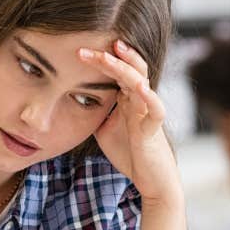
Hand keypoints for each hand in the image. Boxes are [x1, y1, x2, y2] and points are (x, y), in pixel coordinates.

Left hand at [79, 39, 182, 206]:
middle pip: (128, 68)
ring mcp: (148, 112)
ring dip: (126, 67)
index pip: (115, 71)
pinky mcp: (154, 129)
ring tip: (113, 53)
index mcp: (128, 98)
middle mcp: (140, 100)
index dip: (99, 60)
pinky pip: (156, 109)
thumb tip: (72, 101)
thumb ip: (95, 113)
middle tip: (85, 49)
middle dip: (108, 57)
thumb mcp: (104, 129)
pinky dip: (150, 97)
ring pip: (141, 81)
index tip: (78, 52)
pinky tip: (140, 87)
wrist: (150, 179)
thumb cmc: (130, 152)